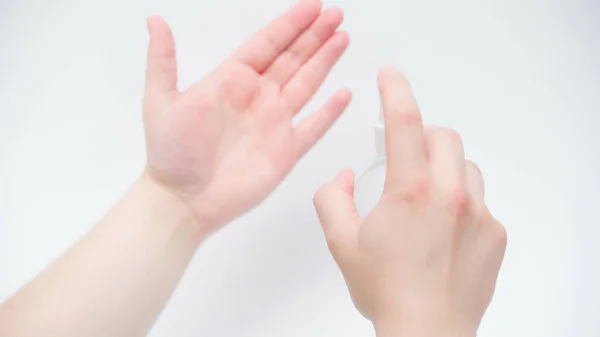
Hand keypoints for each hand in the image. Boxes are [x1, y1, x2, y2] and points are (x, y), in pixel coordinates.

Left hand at [142, 0, 349, 232]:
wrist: (184, 201)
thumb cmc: (171, 154)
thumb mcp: (160, 100)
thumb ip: (163, 60)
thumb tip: (155, 21)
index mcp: (231, 81)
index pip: (268, 43)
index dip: (291, 24)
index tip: (311, 6)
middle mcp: (257, 98)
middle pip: (293, 57)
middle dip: (315, 35)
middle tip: (335, 14)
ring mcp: (274, 123)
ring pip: (307, 84)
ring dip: (325, 61)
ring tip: (342, 39)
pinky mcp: (285, 151)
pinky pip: (314, 126)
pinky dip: (330, 111)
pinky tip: (343, 94)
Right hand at [314, 68, 506, 336]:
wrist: (426, 332)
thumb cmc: (387, 291)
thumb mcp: (341, 242)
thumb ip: (332, 198)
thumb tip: (342, 177)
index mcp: (410, 192)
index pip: (404, 122)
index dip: (396, 90)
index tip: (391, 76)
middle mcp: (450, 196)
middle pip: (443, 136)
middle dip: (421, 136)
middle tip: (403, 158)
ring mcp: (478, 214)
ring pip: (465, 166)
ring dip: (444, 168)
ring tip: (425, 197)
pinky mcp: (494, 234)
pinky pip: (480, 200)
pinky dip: (460, 201)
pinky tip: (443, 229)